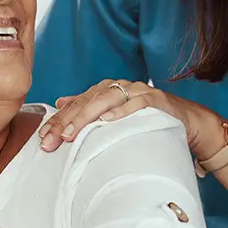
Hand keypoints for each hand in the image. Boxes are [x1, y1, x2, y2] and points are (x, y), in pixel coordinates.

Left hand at [39, 79, 225, 157]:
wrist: (185, 120)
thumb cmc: (146, 120)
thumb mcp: (114, 115)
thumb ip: (89, 107)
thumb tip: (60, 102)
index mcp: (105, 90)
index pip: (76, 104)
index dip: (58, 120)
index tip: (42, 138)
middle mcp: (118, 87)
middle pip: (86, 102)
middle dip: (66, 122)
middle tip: (52, 140)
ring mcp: (136, 91)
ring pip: (106, 100)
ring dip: (87, 117)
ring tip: (71, 133)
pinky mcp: (154, 99)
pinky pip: (135, 104)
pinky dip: (121, 112)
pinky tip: (106, 121)